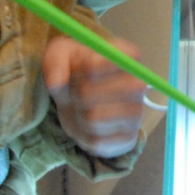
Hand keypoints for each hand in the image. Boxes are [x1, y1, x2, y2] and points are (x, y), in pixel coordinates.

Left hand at [44, 36, 146, 158]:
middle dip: (75, 92)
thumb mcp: (61, 55)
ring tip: (80, 106)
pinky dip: (83, 133)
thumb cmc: (76, 72)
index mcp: (129, 57)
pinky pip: (95, 139)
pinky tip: (87, 123)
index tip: (78, 67)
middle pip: (90, 91)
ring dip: (77, 113)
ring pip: (91, 117)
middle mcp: (139, 84)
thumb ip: (55, 62)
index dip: (86, 65)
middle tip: (76, 90)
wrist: (81, 102)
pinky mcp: (129, 136)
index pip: (110, 58)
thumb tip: (56, 83)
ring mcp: (137, 112)